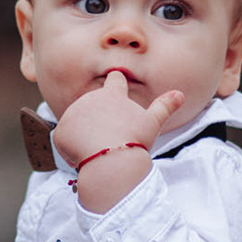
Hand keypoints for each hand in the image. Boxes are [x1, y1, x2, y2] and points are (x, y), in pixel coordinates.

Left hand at [50, 71, 183, 168]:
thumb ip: (164, 106)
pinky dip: (73, 148)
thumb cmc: (134, 141)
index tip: (117, 84)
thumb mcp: (152, 123)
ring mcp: (72, 114)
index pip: (114, 79)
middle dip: (99, 120)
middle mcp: (89, 99)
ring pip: (79, 124)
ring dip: (86, 135)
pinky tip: (85, 156)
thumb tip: (180, 94)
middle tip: (112, 139)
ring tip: (100, 149)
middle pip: (94, 108)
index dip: (117, 83)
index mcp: (111, 94)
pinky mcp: (60, 131)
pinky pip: (66, 140)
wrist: (111, 162)